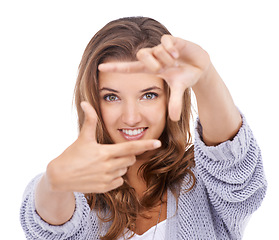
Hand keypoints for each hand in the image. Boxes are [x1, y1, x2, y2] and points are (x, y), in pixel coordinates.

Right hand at [46, 101, 160, 193]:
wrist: (59, 176)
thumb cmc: (72, 155)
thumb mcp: (83, 137)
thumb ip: (90, 120)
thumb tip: (85, 103)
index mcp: (106, 152)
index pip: (130, 148)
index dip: (146, 145)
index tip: (158, 143)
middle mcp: (108, 166)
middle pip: (130, 159)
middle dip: (127, 154)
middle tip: (114, 152)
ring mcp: (107, 178)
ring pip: (125, 169)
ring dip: (121, 164)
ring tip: (106, 162)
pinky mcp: (105, 188)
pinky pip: (119, 180)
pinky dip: (115, 176)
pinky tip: (104, 172)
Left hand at [98, 35, 210, 120]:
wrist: (200, 67)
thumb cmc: (184, 77)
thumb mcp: (179, 90)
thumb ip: (174, 103)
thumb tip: (174, 119)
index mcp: (151, 69)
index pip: (129, 68)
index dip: (116, 68)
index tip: (100, 68)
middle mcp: (154, 57)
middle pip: (142, 55)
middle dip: (151, 63)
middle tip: (162, 69)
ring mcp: (163, 48)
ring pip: (156, 50)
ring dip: (167, 59)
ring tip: (176, 63)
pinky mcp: (173, 40)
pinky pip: (166, 41)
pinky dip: (171, 48)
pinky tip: (177, 54)